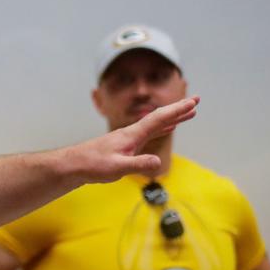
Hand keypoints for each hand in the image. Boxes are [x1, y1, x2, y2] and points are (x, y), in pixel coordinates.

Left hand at [71, 96, 198, 182]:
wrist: (73, 165)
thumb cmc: (93, 166)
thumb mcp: (117, 168)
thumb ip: (138, 164)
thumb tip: (158, 162)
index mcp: (132, 135)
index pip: (158, 118)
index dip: (177, 110)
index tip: (193, 102)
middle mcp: (131, 133)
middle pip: (159, 117)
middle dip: (178, 109)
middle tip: (196, 100)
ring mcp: (127, 138)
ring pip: (154, 124)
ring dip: (172, 118)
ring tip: (189, 113)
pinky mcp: (124, 145)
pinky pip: (148, 133)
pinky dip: (161, 128)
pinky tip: (166, 128)